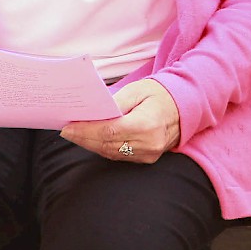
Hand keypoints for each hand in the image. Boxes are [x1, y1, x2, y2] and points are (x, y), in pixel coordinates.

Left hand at [61, 79, 181, 162]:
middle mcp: (149, 144)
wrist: (184, 107)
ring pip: (111, 153)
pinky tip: (91, 140)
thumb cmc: (160, 94)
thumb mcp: (138, 90)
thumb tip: (93, 112)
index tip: (68, 127)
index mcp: (147, 124)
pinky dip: (103, 148)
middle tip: (66, 131)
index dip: (86, 131)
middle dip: (84, 138)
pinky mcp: (147, 159)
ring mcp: (149, 154)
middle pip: (107, 145)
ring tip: (74, 135)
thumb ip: (116, 101)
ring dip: (90, 145)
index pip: (110, 131)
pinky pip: (119, 156)